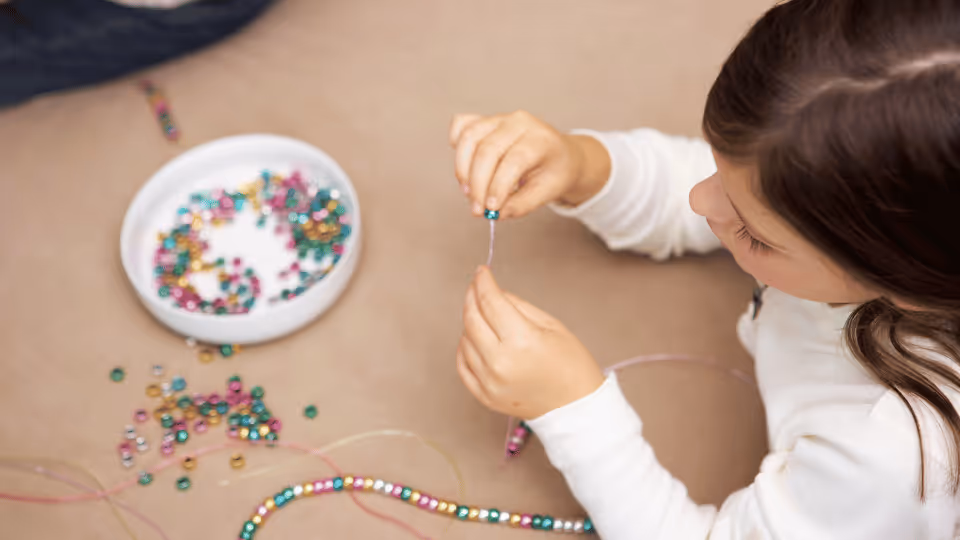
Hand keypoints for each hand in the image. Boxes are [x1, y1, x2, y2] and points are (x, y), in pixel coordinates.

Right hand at [448, 111, 610, 218]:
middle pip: (487, 150)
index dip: (498, 186)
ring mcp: (499, 118)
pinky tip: (463, 166)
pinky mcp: (484, 121)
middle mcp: (519, 122)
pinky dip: (457, 145)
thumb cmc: (554, 171)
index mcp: (541, 139)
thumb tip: (496, 214)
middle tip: (477, 209)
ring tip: (468, 193)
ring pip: (469, 138)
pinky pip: (462, 126)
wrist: (560, 154)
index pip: (514, 160)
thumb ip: (521, 205)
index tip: (491, 208)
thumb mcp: (547, 192)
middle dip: (477, 184)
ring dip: (463, 169)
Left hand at [457, 266, 605, 418]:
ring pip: (465, 340)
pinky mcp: (484, 396)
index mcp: (521, 341)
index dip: (484, 282)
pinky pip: (463, 365)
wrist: (576, 408)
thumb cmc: (572, 365)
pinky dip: (465, 348)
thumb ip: (518, 306)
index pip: (491, 302)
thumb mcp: (551, 326)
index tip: (482, 271)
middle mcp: (500, 363)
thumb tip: (494, 292)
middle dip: (472, 297)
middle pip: (472, 319)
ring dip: (471, 322)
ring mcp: (489, 382)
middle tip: (476, 286)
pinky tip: (475, 339)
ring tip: (485, 316)